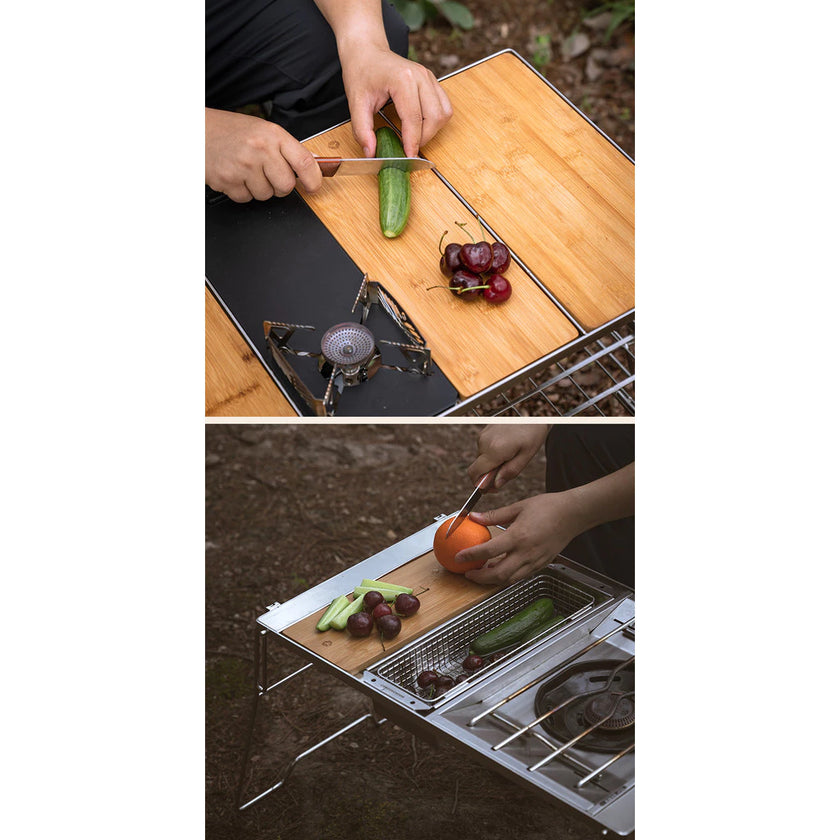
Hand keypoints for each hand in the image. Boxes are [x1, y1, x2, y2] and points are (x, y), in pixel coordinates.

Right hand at [205, 108, 322, 201]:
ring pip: (266, 195)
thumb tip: (313, 166)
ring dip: (259, 188)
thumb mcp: (263, 131)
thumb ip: (287, 149)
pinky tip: (235, 175)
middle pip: (286, 186)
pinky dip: (242, 191)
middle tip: (269, 174)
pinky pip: (246, 199)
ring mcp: (243, 166)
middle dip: (280, 186)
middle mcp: (260, 149)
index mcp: (273, 135)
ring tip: (247, 170)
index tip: (313, 187)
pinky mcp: (228, 180)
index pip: (304, 162)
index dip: (314, 180)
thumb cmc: (230, 130)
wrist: (196, 130)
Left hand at [340, 46, 451, 156]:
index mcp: (403, 79)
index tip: (408, 158)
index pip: (414, 118)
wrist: (367, 50)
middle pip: (435, 117)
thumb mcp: (356, 103)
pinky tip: (419, 124)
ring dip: (432, 130)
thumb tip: (371, 153)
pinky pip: (444, 107)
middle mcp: (421, 76)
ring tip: (414, 135)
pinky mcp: (432, 81)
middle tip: (408, 147)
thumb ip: (362, 130)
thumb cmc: (361, 72)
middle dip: (424, 138)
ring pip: (444, 113)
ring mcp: (429, 77)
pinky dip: (435, 121)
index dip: (412, 142)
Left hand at [455, 494, 583, 585]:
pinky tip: (501, 568)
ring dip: (493, 579)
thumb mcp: (518, 507)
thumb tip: (474, 517)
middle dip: (480, 578)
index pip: (489, 551)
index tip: (459, 557)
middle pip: (498, 574)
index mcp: (519, 536)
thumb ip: (494, 515)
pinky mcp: (542, 564)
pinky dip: (508, 576)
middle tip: (469, 573)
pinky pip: (521, 575)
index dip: (471, 555)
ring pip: (510, 579)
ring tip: (482, 572)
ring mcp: (535, 561)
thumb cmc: (549, 507)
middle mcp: (527, 552)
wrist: (574, 514)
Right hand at [467, 425, 549, 491]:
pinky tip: (506, 448)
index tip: (490, 489)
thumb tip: (495, 485)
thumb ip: (509, 472)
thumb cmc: (532, 434)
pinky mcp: (484, 430)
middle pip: (478, 467)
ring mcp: (483, 434)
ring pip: (481, 458)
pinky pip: (483, 448)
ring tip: (509, 457)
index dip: (480, 485)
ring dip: (491, 463)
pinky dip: (492, 453)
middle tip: (505, 474)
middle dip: (488, 474)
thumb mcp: (526, 457)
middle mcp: (484, 441)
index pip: (474, 473)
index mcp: (494, 450)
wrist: (532, 415)